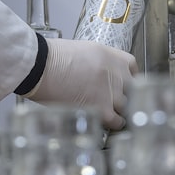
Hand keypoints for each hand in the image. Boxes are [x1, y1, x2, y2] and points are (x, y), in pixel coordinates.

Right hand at [22, 37, 138, 130]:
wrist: (41, 67)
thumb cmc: (52, 58)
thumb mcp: (82, 51)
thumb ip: (97, 65)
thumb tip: (97, 77)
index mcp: (112, 56)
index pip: (132, 68)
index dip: (127, 78)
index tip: (122, 84)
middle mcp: (117, 74)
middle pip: (132, 89)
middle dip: (123, 95)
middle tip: (111, 100)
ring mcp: (113, 92)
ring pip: (126, 106)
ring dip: (117, 110)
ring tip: (106, 113)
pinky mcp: (103, 110)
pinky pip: (117, 121)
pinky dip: (113, 123)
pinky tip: (106, 122)